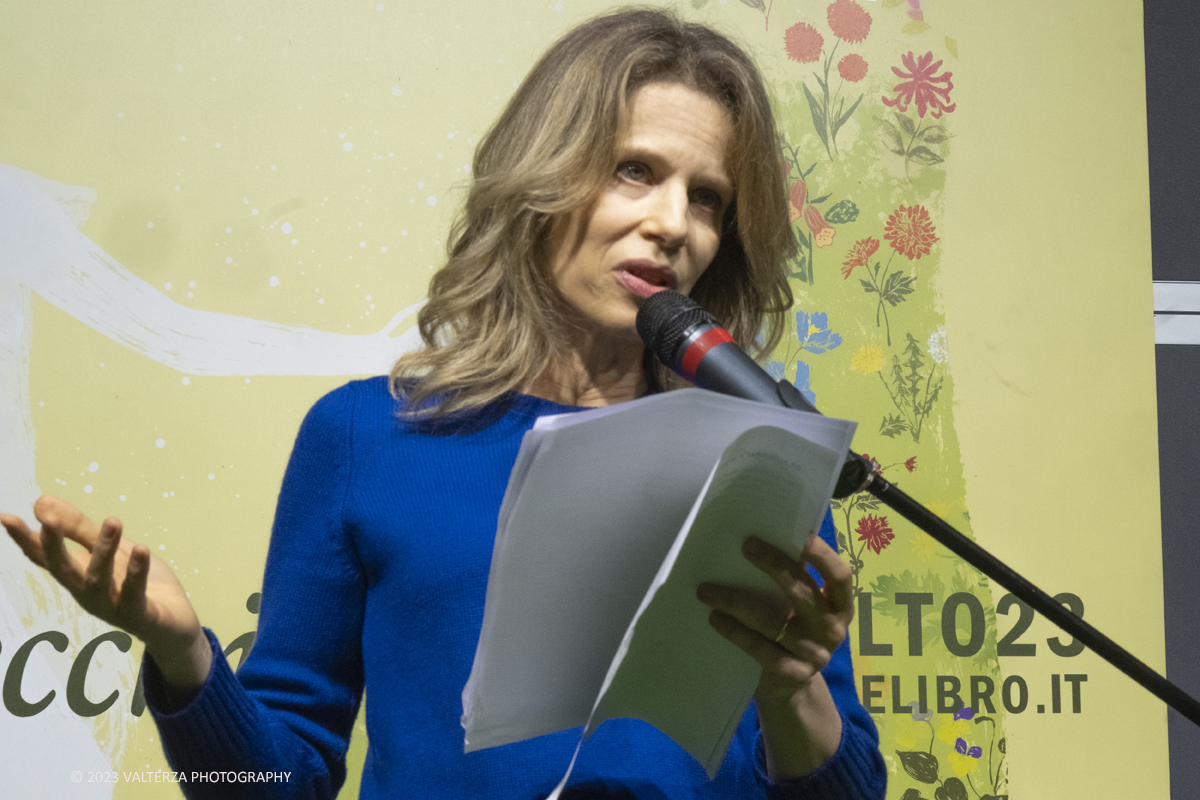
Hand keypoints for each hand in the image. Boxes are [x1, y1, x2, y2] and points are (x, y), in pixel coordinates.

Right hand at [1, 496, 211, 688]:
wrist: (173, 626)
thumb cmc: (136, 585)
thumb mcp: (110, 550)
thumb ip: (78, 529)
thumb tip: (40, 501)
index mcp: (78, 575)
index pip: (45, 556)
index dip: (25, 538)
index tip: (5, 516)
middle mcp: (88, 593)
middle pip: (64, 569)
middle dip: (54, 546)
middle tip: (47, 519)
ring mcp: (111, 606)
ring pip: (99, 580)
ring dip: (104, 550)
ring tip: (113, 520)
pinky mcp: (139, 615)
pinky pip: (134, 594)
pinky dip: (137, 572)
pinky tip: (141, 549)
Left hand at [697, 533, 852, 695]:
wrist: (792, 685)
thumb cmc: (793, 629)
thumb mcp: (802, 606)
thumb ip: (793, 578)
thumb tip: (760, 536)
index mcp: (840, 605)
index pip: (840, 576)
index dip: (823, 555)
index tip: (800, 535)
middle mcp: (832, 629)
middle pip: (803, 592)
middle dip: (774, 565)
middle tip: (745, 545)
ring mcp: (814, 655)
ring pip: (772, 622)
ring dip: (736, 602)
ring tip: (707, 590)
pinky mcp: (793, 674)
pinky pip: (760, 650)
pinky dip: (735, 632)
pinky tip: (715, 618)